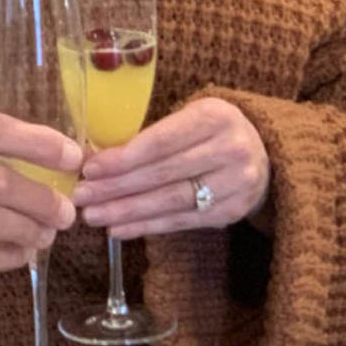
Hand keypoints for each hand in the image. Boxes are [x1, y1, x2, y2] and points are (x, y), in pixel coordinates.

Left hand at [72, 97, 270, 238]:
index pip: (160, 142)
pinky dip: (147, 227)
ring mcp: (236, 184)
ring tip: (94, 216)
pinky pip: (182, 221)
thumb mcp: (188, 118)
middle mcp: (231, 149)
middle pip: (163, 174)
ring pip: (171, 201)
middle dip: (117, 187)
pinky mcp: (232, 212)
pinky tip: (119, 229)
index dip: (122, 158)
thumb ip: (149, 135)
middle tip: (82, 196)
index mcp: (215, 117)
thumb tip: (93, 157)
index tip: (89, 169)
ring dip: (127, 211)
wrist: (262, 153)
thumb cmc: (209, 132)